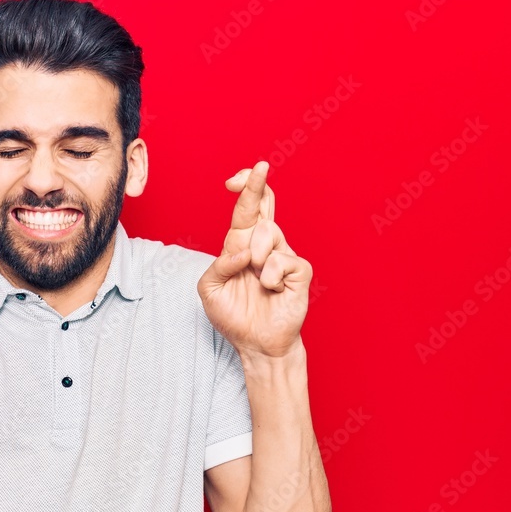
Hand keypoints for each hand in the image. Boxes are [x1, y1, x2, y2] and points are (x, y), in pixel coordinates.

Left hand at [196, 161, 312, 358]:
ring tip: (257, 280)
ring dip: (256, 255)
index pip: (246, 209)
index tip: (234, 179)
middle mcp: (264, 246)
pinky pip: (283, 260)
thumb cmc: (234, 316)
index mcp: (241, 245)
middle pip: (265, 205)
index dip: (245, 189)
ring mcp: (284, 256)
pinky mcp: (300, 271)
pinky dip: (271, 277)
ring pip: (269, 232)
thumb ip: (218, 266)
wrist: (256, 344)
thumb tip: (243, 252)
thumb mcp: (210, 290)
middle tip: (259, 167)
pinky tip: (273, 291)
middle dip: (258, 184)